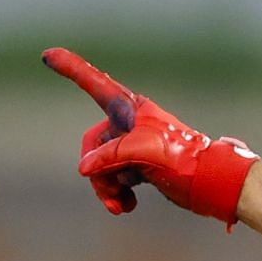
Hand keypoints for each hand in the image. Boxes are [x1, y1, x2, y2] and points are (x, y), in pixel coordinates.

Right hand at [41, 48, 257, 222]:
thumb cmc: (183, 159)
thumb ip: (108, 156)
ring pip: (102, 166)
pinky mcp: (142, 167)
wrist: (213, 183)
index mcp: (131, 108)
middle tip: (110, 192)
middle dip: (96, 171)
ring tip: (120, 206)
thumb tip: (84, 169)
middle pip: (93, 144)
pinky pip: (116, 179)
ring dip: (106, 188)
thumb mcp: (142, 152)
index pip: (94, 84)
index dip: (71, 68)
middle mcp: (131, 124)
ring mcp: (135, 146)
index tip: (48, 54)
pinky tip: (127, 207)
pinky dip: (117, 194)